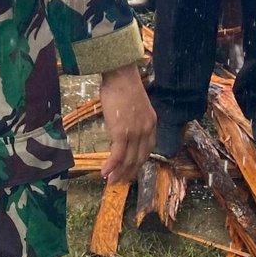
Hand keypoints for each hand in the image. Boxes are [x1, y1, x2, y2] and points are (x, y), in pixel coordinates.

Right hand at [98, 64, 154, 184]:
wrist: (120, 75)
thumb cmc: (123, 85)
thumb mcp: (135, 105)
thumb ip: (133, 119)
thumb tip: (121, 129)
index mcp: (151, 123)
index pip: (148, 149)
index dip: (139, 162)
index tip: (131, 169)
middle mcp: (146, 130)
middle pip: (139, 158)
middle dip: (129, 172)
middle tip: (120, 180)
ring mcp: (135, 133)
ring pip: (128, 160)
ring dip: (119, 173)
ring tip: (111, 181)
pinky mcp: (121, 133)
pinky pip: (117, 155)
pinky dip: (110, 166)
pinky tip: (104, 172)